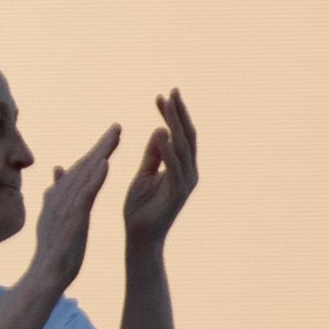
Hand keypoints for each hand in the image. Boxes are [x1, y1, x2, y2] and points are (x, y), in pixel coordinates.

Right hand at [19, 126, 124, 298]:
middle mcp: (60, 197)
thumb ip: (55, 192)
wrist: (46, 274)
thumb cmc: (53, 250)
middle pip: (83, 166)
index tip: (111, 137)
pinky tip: (106, 164)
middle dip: (101, 145)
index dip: (95, 152)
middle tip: (118, 127)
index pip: (79, 170)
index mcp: (59, 197)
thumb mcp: (54, 216)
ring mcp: (65, 207)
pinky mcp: (72, 218)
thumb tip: (57, 169)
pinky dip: (94, 177)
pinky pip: (85, 194)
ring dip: (100, 154)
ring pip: (85, 175)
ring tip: (115, 137)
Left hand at [120, 91, 198, 245]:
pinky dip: (167, 150)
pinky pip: (174, 167)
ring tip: (165, 104)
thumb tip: (160, 130)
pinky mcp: (177, 194)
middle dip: (179, 112)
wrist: (140, 238)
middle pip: (186, 136)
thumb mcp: (145, 174)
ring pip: (183, 147)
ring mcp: (185, 183)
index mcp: (181, 166)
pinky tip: (160, 133)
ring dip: (174, 124)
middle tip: (171, 90)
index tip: (162, 95)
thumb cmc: (141, 207)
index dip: (172, 115)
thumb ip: (153, 154)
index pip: (179, 134)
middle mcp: (188, 172)